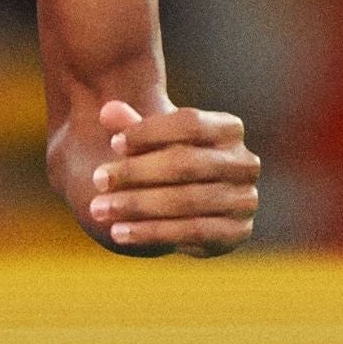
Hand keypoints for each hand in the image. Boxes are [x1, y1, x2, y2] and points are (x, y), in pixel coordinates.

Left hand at [87, 101, 259, 256]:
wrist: (186, 202)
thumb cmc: (164, 158)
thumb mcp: (147, 140)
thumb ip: (129, 125)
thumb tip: (107, 110)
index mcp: (229, 128)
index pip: (190, 123)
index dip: (150, 132)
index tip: (113, 143)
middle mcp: (244, 162)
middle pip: (186, 163)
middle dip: (137, 172)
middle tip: (97, 180)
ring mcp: (245, 199)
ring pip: (187, 201)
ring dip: (138, 206)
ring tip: (99, 209)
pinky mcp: (237, 232)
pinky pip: (193, 232)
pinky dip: (153, 233)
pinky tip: (119, 233)